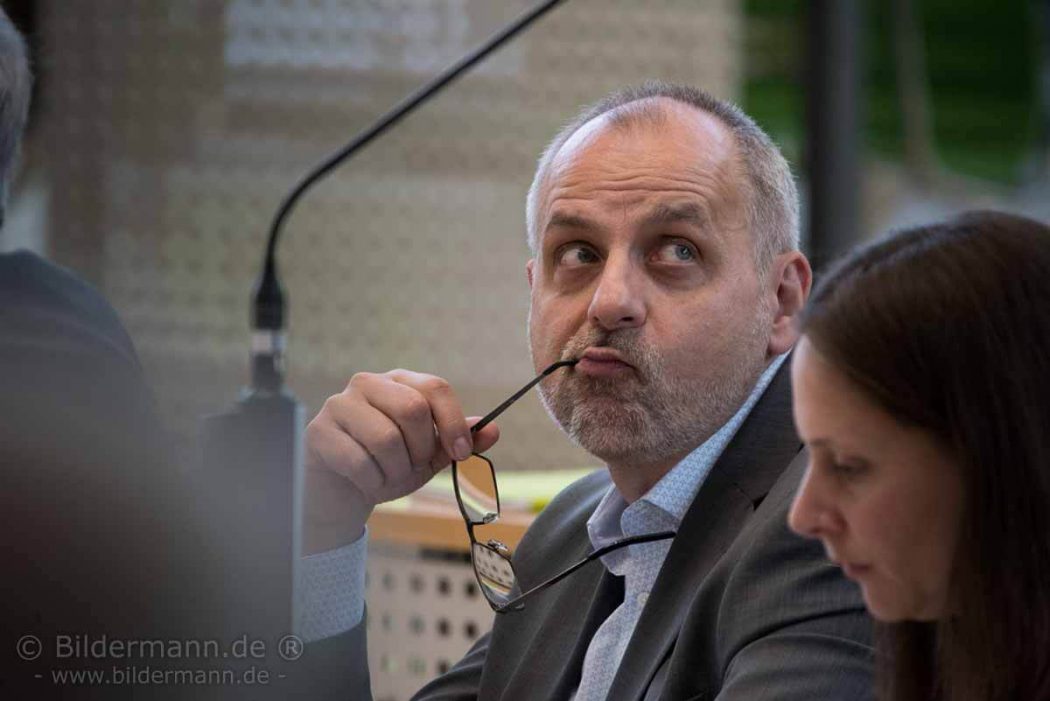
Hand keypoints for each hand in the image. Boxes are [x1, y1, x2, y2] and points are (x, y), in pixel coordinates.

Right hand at [302, 370, 499, 553]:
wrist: (341, 489)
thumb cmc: (388, 463)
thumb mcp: (429, 454)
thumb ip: (459, 441)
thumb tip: (493, 430)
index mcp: (400, 382)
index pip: (436, 387)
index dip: (453, 422)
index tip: (461, 453)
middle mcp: (368, 383)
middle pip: (412, 409)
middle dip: (421, 449)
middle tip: (415, 467)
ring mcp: (340, 404)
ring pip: (386, 439)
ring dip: (396, 471)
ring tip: (389, 476)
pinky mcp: (319, 431)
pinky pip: (358, 462)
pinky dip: (372, 482)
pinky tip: (367, 482)